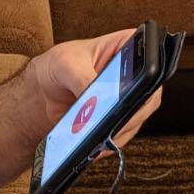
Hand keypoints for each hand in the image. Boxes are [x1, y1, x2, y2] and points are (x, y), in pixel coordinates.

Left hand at [31, 31, 161, 149]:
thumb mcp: (66, 63)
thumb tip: (96, 101)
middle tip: (108, 124)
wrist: (45, 86)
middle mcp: (137, 75)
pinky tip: (92, 147)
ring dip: (115, 132)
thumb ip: (82, 78)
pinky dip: (106, 143)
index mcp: (129, 46)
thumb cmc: (59, 63)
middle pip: (147, 98)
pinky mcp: (119, 121)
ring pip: (135, 122)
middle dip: (128, 114)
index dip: (143, 82)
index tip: (125, 97)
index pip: (149, 63)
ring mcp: (131, 100)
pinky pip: (120, 136)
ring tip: (94, 138)